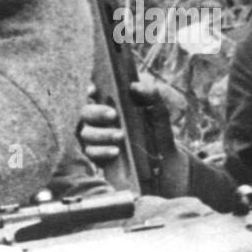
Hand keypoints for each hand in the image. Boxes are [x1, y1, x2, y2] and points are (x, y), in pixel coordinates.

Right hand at [78, 80, 188, 194]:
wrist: (165, 165)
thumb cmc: (159, 134)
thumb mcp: (160, 115)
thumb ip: (152, 98)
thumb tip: (135, 86)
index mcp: (113, 105)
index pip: (95, 94)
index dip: (90, 90)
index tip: (93, 90)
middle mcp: (101, 121)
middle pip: (86, 112)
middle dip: (97, 112)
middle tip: (114, 115)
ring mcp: (98, 139)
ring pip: (86, 133)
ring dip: (102, 133)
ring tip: (121, 136)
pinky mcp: (99, 157)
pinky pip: (91, 152)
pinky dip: (102, 151)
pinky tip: (116, 151)